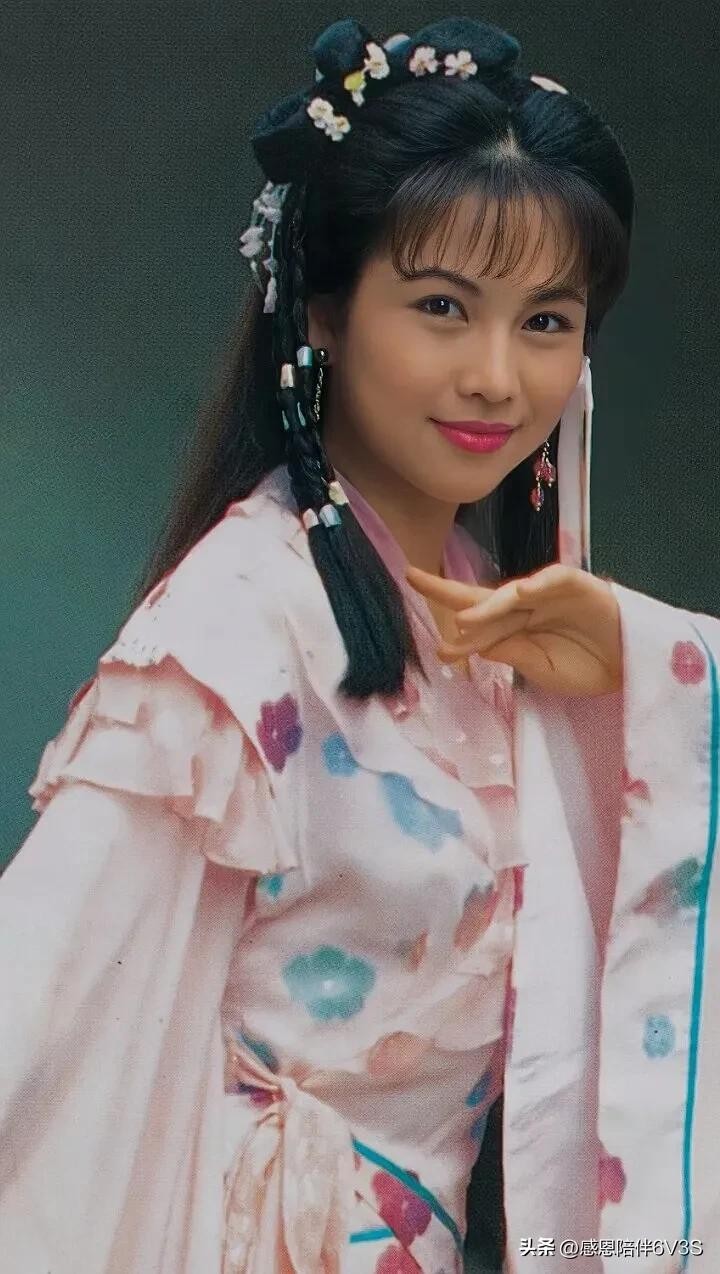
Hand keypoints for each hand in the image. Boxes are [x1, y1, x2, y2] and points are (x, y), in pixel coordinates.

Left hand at [405, 562, 622, 695]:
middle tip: (413, 579)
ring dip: (487, 605)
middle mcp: (524, 606)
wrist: (630, 664)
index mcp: (514, 628)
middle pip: (482, 597)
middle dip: (447, 589)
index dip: (457, 637)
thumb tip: (474, 645)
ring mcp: (548, 593)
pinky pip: (554, 579)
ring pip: (511, 593)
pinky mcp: (576, 584)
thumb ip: (512, 653)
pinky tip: (523, 592)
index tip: (436, 651)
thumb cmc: (585, 667)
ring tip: (464, 619)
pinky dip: (539, 583)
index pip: (477, 627)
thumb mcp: (543, 669)